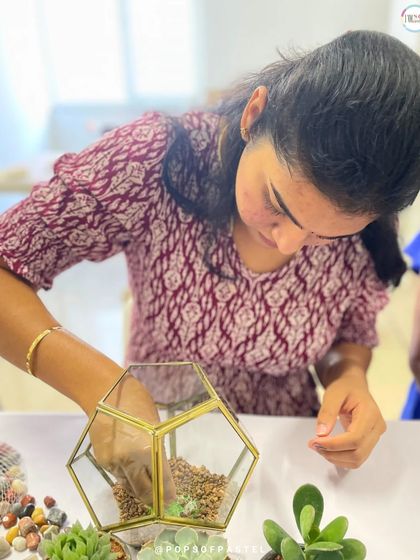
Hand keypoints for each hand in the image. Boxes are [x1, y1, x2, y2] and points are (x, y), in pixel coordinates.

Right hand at [88, 374, 175, 504]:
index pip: (161, 479)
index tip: (173, 501)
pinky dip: (127, 478)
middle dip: (154, 500)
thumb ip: (157, 450)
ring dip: (140, 490)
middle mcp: (129, 461)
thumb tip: (160, 469)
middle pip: (143, 491)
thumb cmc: (136, 402)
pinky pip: (118, 476)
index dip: (168, 493)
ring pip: (129, 486)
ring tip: (150, 493)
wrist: (104, 393)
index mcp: (146, 450)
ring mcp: (113, 463)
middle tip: (163, 504)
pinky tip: (134, 476)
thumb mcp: (155, 425)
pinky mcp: (103, 461)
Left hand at [308, 369, 385, 468]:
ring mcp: (376, 436)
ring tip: (319, 447)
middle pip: (358, 452)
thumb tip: (321, 434)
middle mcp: (377, 427)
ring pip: (358, 459)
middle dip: (333, 453)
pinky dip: (341, 458)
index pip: (355, 438)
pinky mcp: (370, 442)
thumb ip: (327, 412)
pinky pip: (357, 457)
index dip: (334, 445)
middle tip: (313, 445)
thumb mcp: (333, 394)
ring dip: (336, 458)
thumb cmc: (344, 388)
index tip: (315, 442)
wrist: (354, 386)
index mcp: (371, 414)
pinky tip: (328, 450)